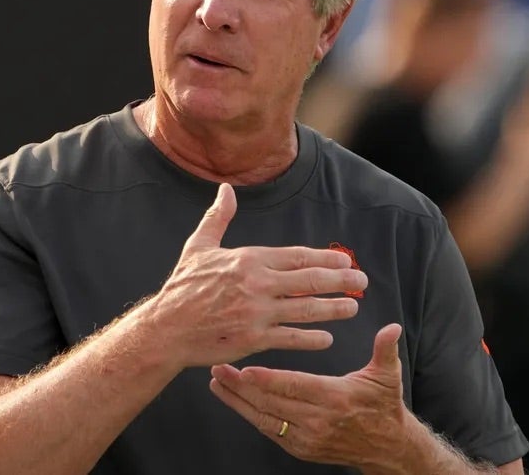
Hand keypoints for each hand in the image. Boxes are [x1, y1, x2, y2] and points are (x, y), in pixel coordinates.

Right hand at [151, 183, 367, 367]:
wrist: (166, 329)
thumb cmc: (182, 288)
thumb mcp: (199, 247)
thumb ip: (218, 218)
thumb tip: (226, 190)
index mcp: (248, 259)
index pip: (297, 256)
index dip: (325, 258)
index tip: (345, 260)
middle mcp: (257, 284)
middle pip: (309, 280)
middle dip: (340, 280)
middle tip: (362, 281)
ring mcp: (256, 313)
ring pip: (306, 309)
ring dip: (334, 308)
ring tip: (353, 308)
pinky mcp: (253, 340)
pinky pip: (291, 338)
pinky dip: (312, 339)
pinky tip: (327, 338)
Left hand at [208, 323, 407, 468]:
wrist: (386, 446)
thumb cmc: (383, 406)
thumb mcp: (387, 376)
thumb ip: (385, 349)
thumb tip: (392, 328)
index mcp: (334, 397)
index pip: (295, 386)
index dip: (267, 379)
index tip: (244, 370)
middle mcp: (317, 420)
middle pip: (271, 402)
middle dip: (241, 387)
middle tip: (219, 368)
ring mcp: (306, 438)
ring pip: (265, 418)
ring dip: (238, 401)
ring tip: (218, 383)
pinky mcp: (300, 448)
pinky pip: (269, 430)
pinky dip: (250, 415)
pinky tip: (234, 401)